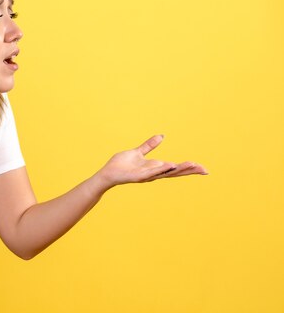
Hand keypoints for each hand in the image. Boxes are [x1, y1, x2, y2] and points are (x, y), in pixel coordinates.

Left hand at [94, 134, 208, 188]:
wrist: (108, 172)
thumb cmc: (121, 164)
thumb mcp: (138, 152)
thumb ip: (149, 145)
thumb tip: (162, 135)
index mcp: (155, 168)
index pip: (175, 168)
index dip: (188, 168)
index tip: (203, 167)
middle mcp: (153, 173)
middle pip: (175, 172)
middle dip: (189, 170)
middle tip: (204, 169)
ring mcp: (146, 176)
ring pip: (165, 172)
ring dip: (178, 169)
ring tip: (192, 165)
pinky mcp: (137, 176)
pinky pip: (150, 173)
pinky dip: (160, 169)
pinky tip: (169, 165)